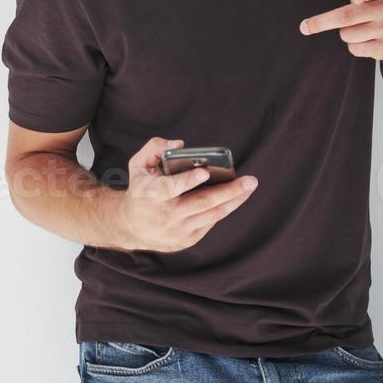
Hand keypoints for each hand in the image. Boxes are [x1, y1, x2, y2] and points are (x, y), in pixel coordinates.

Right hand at [110, 137, 258, 252]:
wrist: (132, 227)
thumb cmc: (140, 190)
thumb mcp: (138, 165)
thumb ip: (154, 148)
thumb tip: (179, 144)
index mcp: (151, 194)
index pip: (171, 188)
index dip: (188, 180)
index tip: (205, 172)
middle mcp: (166, 214)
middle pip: (202, 203)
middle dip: (228, 191)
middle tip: (250, 180)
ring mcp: (178, 229)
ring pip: (212, 214)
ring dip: (234, 200)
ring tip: (249, 187)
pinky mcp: (188, 239)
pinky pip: (210, 222)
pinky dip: (224, 208)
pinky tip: (236, 197)